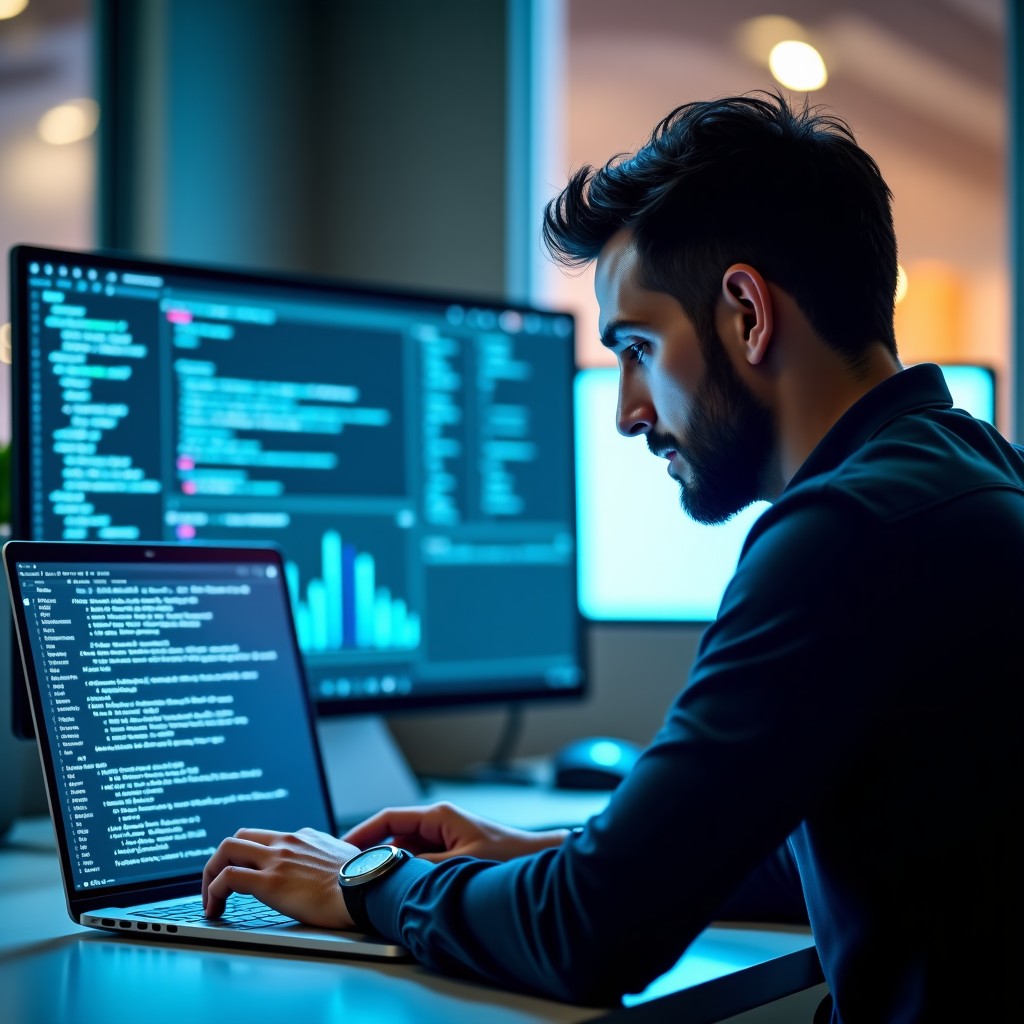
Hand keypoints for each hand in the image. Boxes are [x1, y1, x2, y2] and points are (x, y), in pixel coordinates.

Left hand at [202, 826, 358, 928]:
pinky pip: (228, 878)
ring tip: (211, 900)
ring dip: (211, 873)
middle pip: (240, 837)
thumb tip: (333, 873)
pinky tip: (214, 910)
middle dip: (222, 859)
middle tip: (219, 884)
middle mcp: (288, 842)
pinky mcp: (269, 881)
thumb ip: (330, 860)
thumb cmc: (363, 881)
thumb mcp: (345, 861)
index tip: (245, 875)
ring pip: (227, 849)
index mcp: (305, 837)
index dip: (250, 857)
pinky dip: (214, 892)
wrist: (368, 889)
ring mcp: (277, 859)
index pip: (267, 838)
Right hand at [343, 801, 568, 862]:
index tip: (341, 849)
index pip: (388, 818)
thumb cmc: (509, 856)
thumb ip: (423, 868)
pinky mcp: (453, 851)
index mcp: (438, 816)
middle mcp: (440, 822)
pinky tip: (402, 889)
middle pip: (393, 834)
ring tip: (373, 883)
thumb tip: (394, 873)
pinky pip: (420, 858)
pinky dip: (408, 871)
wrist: (539, 860)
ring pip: (406, 848)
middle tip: (351, 873)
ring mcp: (446, 836)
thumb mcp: (459, 865)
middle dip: (372, 852)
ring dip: (391, 864)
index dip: (361, 833)